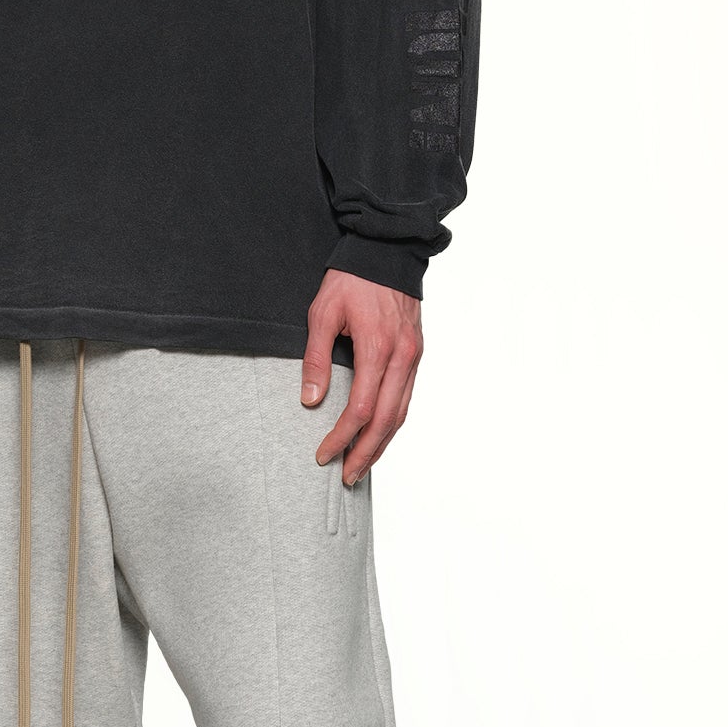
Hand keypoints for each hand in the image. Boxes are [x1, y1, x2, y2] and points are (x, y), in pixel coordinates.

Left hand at [301, 269, 422, 485]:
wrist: (388, 250)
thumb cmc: (352, 278)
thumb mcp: (322, 312)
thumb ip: (315, 357)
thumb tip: (310, 400)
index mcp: (377, 347)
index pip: (360, 409)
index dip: (341, 437)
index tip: (322, 454)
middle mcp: (402, 357)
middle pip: (386, 421)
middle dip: (365, 453)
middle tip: (345, 476)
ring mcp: (414, 357)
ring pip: (401, 413)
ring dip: (382, 444)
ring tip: (361, 466)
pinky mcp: (417, 354)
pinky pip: (407, 397)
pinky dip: (393, 422)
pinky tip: (379, 436)